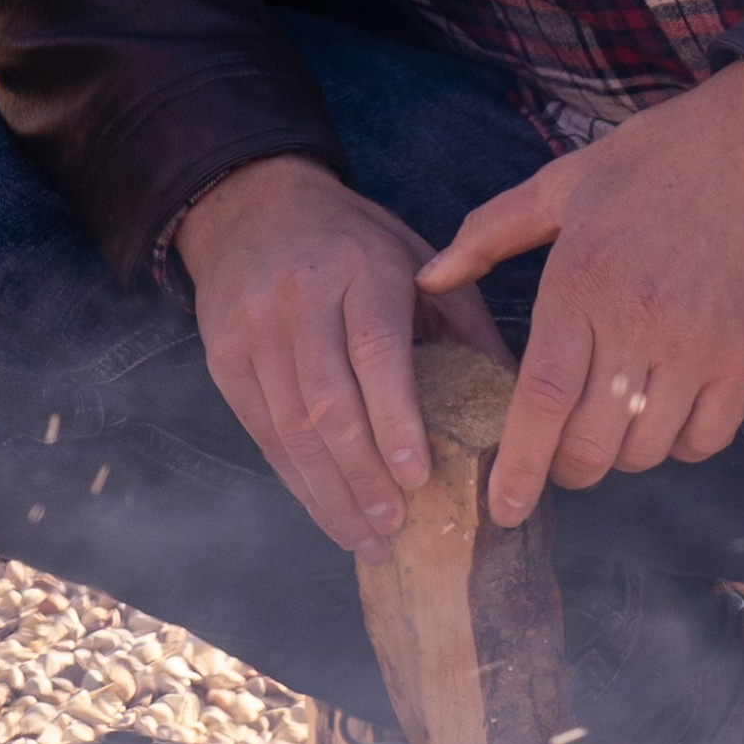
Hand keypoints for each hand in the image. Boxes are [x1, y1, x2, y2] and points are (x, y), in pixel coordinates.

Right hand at [174, 152, 508, 551]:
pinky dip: (296, 480)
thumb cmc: (351, 240)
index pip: (376, 352)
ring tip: (367, 538)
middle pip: (328, 402)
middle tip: (397, 525)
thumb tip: (520, 396)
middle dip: (363, 474)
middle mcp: (300, 299)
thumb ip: (463, 322)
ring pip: (290, 427)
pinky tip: (328, 510)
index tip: (418, 476)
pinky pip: (261, 432)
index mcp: (360, 270)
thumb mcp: (414, 257)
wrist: (249, 205)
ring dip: (329, 492)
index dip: (395, 419)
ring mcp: (253, 330)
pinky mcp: (224, 357)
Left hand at [418, 62, 743, 526]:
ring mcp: (696, 346)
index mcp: (580, 285)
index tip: (503, 509)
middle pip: (590, 441)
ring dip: (621, 458)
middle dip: (565, 471)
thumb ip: (488, 234)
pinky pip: (708, 438)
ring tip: (612, 432)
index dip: (519, 465)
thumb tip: (427, 280)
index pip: (540, 400)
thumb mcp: (562, 182)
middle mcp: (636, 325)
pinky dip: (682, 446)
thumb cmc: (659, 158)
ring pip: (646, 449)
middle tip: (558, 464)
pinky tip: (668, 422)